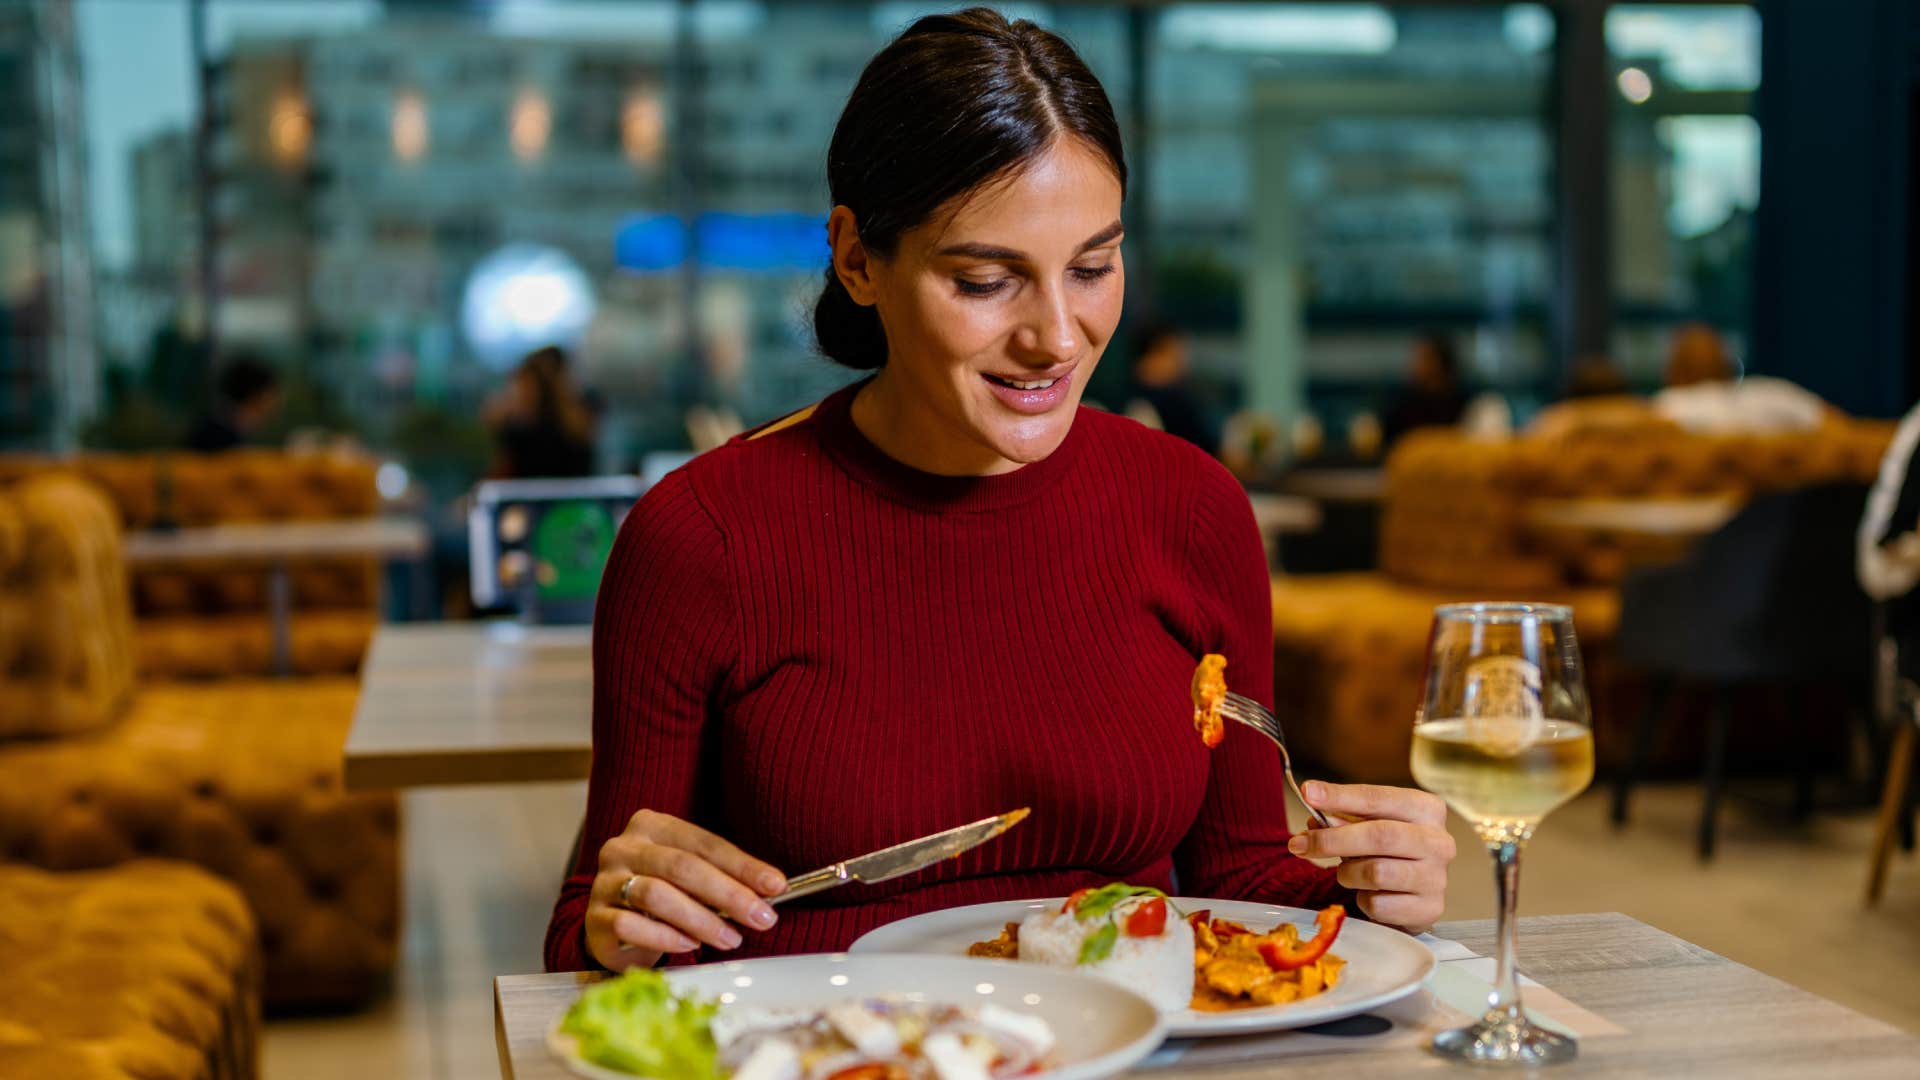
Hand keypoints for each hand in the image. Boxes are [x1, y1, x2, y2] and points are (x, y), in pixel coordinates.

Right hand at [585, 809, 787, 971]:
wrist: (612, 923)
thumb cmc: (662, 894)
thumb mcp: (692, 876)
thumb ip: (722, 877)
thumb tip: (771, 889)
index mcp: (652, 825)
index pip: (704, 843)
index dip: (743, 865)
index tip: (775, 886)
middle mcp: (624, 847)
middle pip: (681, 866)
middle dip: (728, 894)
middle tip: (760, 917)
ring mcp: (605, 881)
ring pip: (656, 895)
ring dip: (700, 920)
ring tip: (730, 938)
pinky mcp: (594, 918)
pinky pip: (629, 925)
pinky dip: (664, 937)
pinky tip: (689, 947)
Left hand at [1288, 781, 1454, 933]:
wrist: (1413, 895)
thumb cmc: (1388, 851)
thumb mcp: (1367, 825)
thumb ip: (1342, 815)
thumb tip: (1313, 808)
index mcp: (1426, 809)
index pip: (1378, 798)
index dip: (1340, 796)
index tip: (1308, 793)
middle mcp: (1439, 842)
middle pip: (1379, 835)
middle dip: (1332, 839)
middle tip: (1299, 844)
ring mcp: (1437, 878)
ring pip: (1376, 872)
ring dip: (1348, 873)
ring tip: (1346, 872)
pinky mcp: (1428, 909)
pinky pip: (1378, 904)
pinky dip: (1363, 899)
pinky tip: (1369, 894)